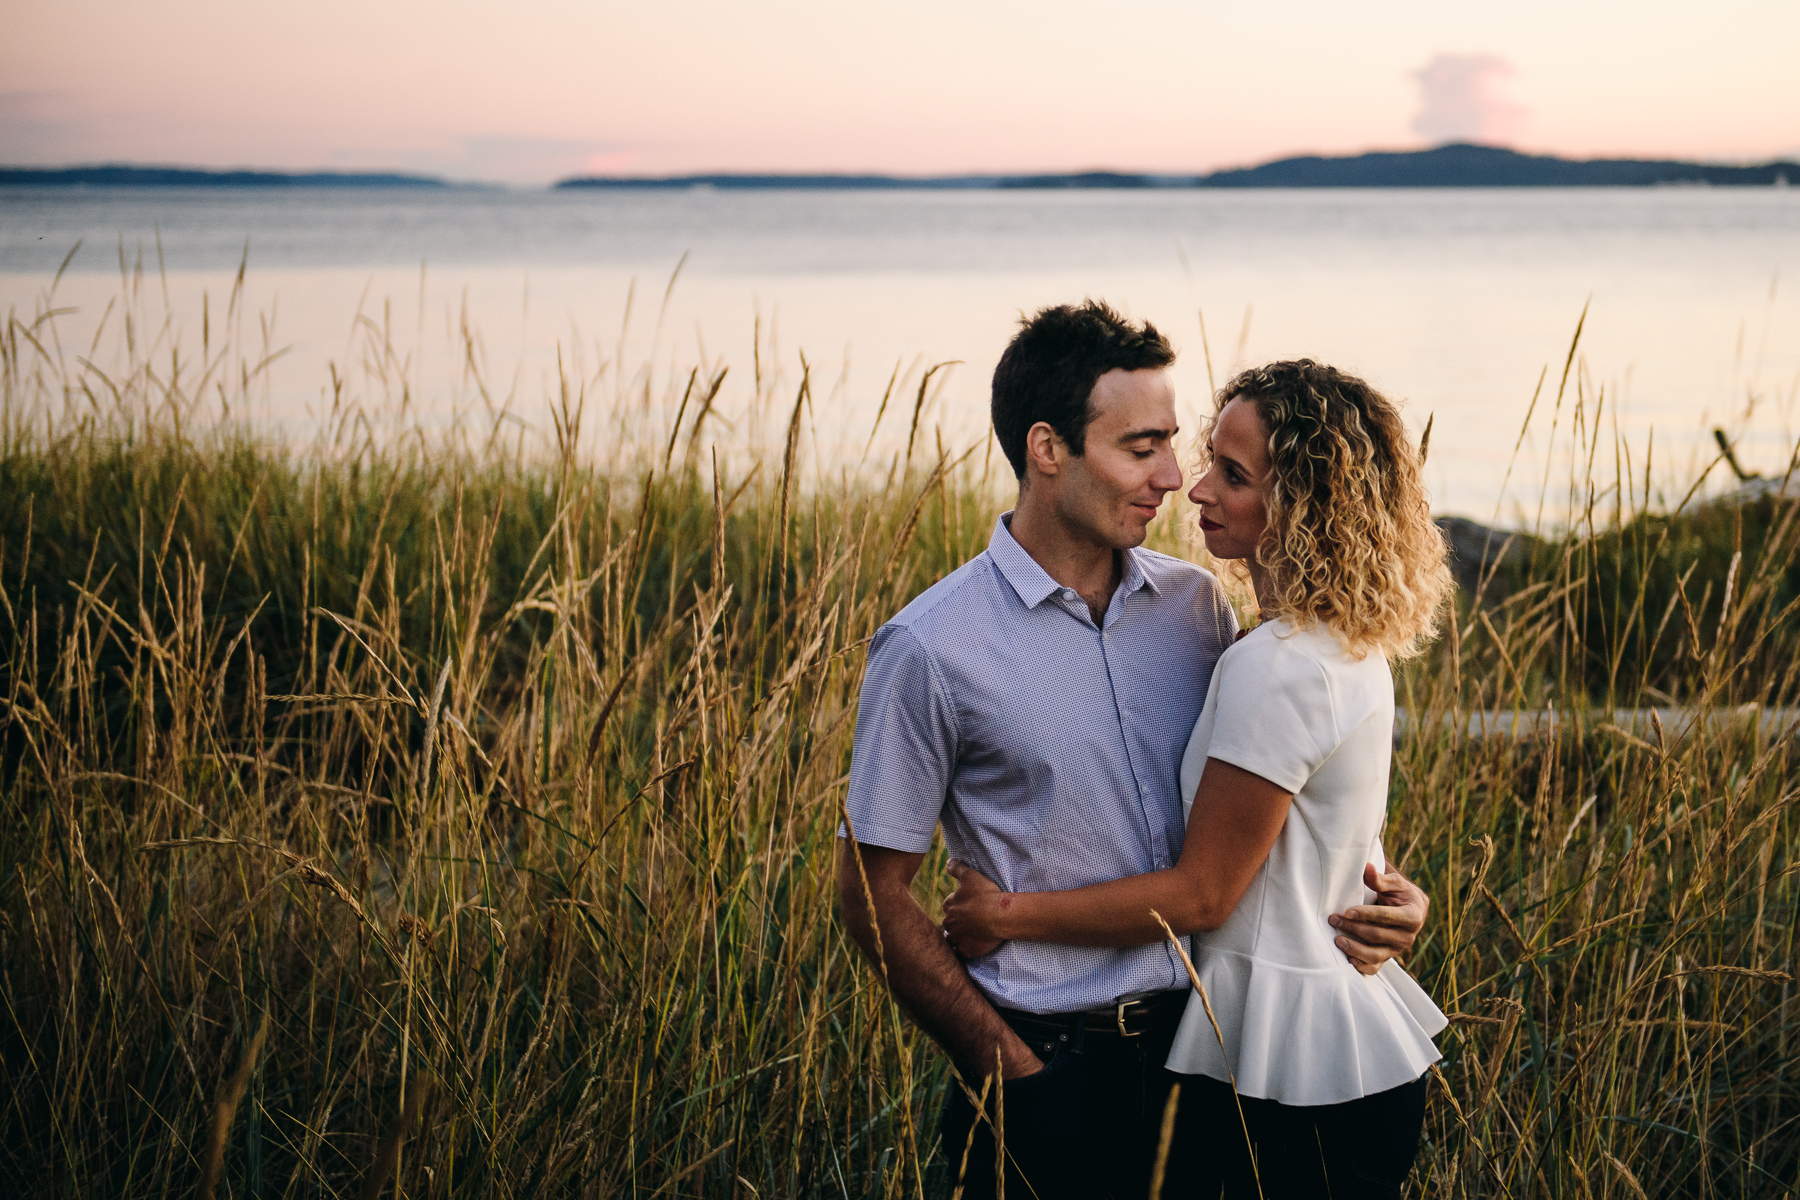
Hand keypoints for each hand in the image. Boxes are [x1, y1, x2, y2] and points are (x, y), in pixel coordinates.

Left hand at [942, 859, 1006, 957]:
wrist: (1000, 916)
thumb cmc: (986, 895)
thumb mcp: (971, 876)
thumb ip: (957, 868)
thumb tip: (948, 862)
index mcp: (949, 905)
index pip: (949, 905)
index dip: (960, 904)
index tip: (970, 905)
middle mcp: (949, 923)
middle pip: (950, 922)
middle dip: (958, 921)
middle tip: (973, 920)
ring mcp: (957, 938)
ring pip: (954, 938)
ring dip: (960, 936)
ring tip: (973, 934)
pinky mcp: (966, 950)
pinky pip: (962, 952)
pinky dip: (966, 949)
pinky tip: (974, 945)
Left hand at [1328, 861, 1428, 975]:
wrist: (1409, 909)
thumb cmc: (1399, 893)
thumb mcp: (1394, 883)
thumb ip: (1380, 879)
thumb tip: (1367, 868)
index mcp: (1412, 916)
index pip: (1387, 916)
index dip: (1367, 914)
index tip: (1348, 910)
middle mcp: (1407, 936)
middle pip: (1377, 935)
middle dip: (1353, 927)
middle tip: (1333, 919)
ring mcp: (1397, 949)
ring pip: (1375, 955)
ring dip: (1354, 948)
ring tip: (1337, 940)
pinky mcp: (1388, 958)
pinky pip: (1374, 967)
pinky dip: (1361, 966)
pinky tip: (1347, 958)